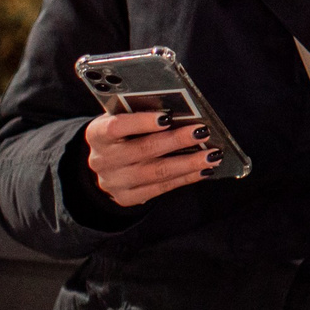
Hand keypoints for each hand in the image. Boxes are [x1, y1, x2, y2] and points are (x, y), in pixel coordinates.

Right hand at [82, 110, 220, 207]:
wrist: (106, 163)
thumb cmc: (122, 132)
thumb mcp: (122, 117)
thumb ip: (142, 113)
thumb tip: (181, 111)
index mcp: (97, 135)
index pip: (117, 127)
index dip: (141, 122)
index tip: (168, 116)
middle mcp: (102, 160)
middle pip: (143, 150)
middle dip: (176, 141)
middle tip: (202, 132)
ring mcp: (114, 183)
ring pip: (156, 173)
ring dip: (188, 163)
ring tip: (212, 155)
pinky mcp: (127, 198)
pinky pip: (160, 189)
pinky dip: (185, 178)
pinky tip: (203, 169)